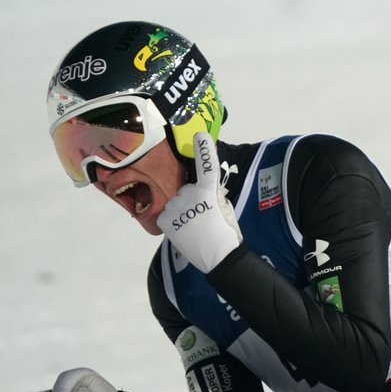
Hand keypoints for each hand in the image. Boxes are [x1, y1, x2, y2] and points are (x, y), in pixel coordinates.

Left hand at [157, 132, 241, 273]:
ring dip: (182, 210)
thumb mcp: (225, 207)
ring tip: (195, 227)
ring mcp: (175, 207)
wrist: (218, 256)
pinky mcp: (164, 219)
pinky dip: (174, 220)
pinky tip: (185, 230)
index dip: (204, 149)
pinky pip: (167, 213)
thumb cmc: (226, 233)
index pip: (207, 165)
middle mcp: (189, 194)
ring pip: (176, 202)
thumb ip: (212, 194)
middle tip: (204, 217)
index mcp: (208, 190)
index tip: (200, 135)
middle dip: (192, 199)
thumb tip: (203, 189)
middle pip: (187, 189)